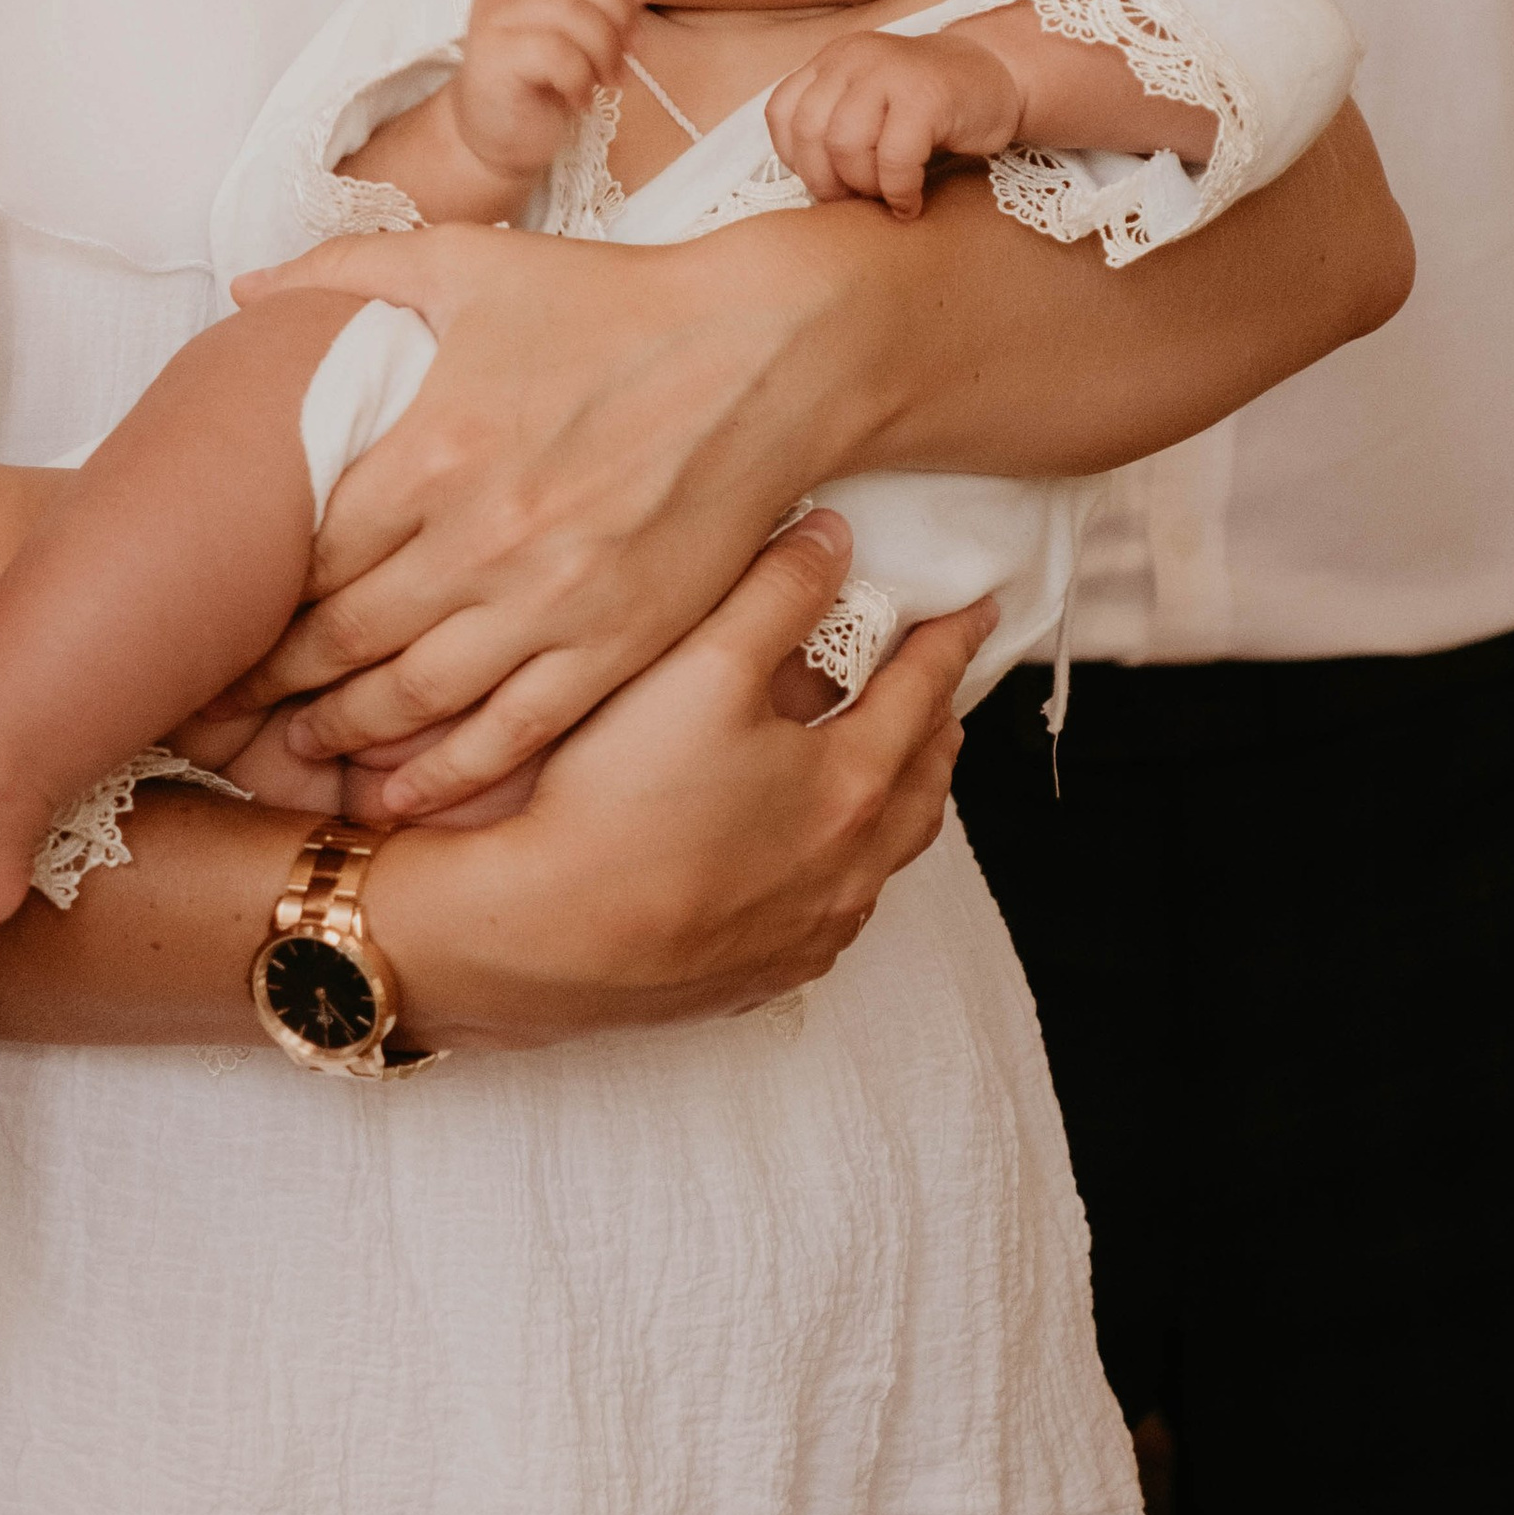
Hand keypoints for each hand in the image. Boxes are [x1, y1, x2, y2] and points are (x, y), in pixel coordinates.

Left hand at [230, 215, 851, 816]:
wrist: (766, 353)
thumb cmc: (613, 303)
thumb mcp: (470, 261)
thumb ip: (347, 270)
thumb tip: (249, 289)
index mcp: (433, 447)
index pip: (306, 552)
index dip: (248, 595)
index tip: (214, 617)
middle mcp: (482, 538)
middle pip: (343, 638)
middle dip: (272, 681)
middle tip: (221, 706)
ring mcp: (552, 602)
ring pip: (415, 699)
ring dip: (341, 734)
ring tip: (294, 748)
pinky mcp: (616, 644)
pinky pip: (511, 732)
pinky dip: (445, 774)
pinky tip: (398, 794)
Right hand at [384, 513, 990, 1047]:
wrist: (539, 939)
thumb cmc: (617, 800)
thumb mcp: (700, 664)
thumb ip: (776, 591)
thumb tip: (833, 539)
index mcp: (852, 784)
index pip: (923, 693)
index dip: (949, 641)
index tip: (974, 611)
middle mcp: (848, 867)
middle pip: (921, 782)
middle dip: (936, 726)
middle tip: (940, 690)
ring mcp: (806, 931)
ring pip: (883, 857)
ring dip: (899, 802)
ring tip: (895, 769)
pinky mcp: (756, 975)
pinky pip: (831, 917)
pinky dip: (847, 872)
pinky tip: (817, 861)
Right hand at [451, 0, 667, 188]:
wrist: (502, 136)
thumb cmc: (547, 78)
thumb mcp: (593, 28)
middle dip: (618, 10)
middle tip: (630, 50)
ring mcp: (492, 20)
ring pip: (569, 12)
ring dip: (604, 50)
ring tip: (608, 78)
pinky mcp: (493, 58)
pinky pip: (555, 53)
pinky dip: (581, 78)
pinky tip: (582, 98)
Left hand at [768, 29, 1021, 215]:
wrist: (999, 76)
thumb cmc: (930, 106)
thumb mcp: (869, 103)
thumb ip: (834, 126)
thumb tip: (810, 189)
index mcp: (833, 61)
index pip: (782, 112)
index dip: (795, 158)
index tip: (826, 180)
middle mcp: (854, 58)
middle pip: (808, 132)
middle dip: (826, 180)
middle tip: (856, 198)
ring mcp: (889, 72)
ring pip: (845, 144)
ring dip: (863, 185)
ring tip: (885, 195)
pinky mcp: (926, 96)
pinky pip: (894, 158)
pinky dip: (898, 191)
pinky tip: (910, 202)